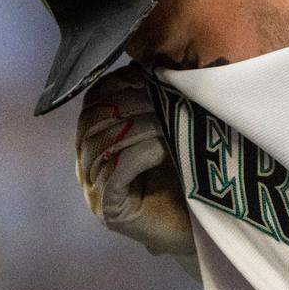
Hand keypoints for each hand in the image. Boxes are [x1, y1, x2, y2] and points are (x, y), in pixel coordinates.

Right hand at [75, 64, 194, 256]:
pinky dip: (137, 155)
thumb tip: (155, 62)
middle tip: (160, 101)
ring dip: (135, 129)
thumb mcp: (169, 130)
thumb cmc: (184, 176)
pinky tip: (161, 148)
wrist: (200, 227)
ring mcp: (95, 191)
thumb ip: (155, 103)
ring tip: (165, 124)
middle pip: (91, 124)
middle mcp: (89, 166)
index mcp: (98, 141)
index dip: (115, 87)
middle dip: (127, 107)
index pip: (92, 104)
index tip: (145, 78)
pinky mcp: (110, 212)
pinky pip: (113, 175)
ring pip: (101, 147)